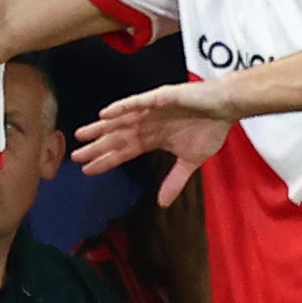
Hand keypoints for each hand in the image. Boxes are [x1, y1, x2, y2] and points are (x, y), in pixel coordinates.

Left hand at [75, 81, 234, 204]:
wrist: (227, 107)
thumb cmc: (211, 128)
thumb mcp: (191, 161)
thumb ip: (174, 180)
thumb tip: (162, 204)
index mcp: (153, 137)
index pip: (124, 151)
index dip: (106, 160)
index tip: (87, 170)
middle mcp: (147, 123)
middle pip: (117, 137)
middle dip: (96, 146)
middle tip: (74, 156)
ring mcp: (151, 109)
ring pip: (121, 120)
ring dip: (101, 127)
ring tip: (81, 135)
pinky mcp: (161, 97)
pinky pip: (137, 102)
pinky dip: (121, 107)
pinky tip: (105, 114)